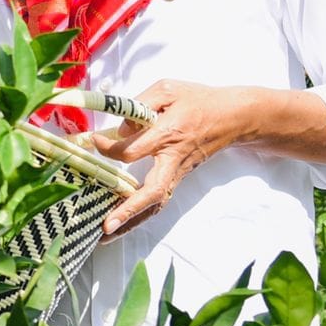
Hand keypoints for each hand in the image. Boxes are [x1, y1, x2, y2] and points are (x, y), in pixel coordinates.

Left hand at [89, 79, 249, 240]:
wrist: (232, 116)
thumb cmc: (196, 99)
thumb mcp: (166, 89)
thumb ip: (139, 104)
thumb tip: (120, 129)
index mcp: (169, 134)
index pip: (133, 151)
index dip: (109, 149)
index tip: (94, 141)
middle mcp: (173, 159)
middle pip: (151, 191)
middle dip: (128, 210)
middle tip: (105, 226)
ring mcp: (178, 172)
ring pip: (156, 203)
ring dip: (132, 221)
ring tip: (106, 236)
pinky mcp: (178, 177)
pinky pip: (159, 199)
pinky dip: (141, 215)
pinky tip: (123, 225)